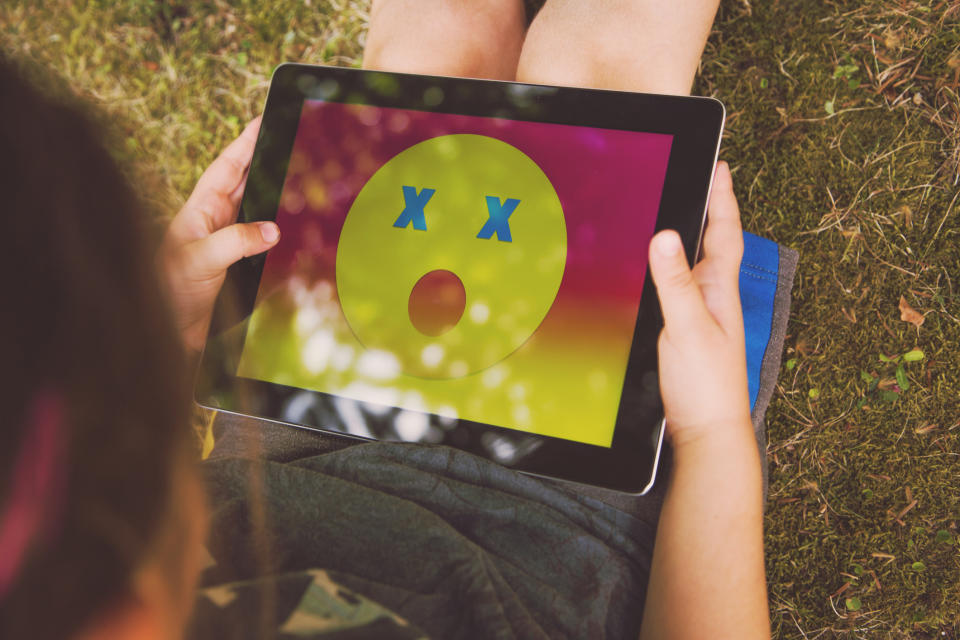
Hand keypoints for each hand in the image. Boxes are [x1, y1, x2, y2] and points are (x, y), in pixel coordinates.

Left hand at [160, 117, 279, 353]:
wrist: (164, 333)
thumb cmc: (168, 292)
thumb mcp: (200, 260)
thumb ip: (236, 242)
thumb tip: (272, 230)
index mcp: (201, 210)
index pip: (227, 167)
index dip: (245, 142)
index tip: (263, 119)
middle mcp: (214, 222)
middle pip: (246, 183)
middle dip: (266, 161)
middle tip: (290, 141)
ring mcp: (226, 243)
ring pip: (257, 210)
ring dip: (275, 197)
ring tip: (297, 179)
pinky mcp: (236, 266)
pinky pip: (263, 242)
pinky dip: (279, 234)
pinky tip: (294, 231)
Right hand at [648, 161, 750, 447]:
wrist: (705, 434)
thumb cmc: (706, 387)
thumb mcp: (688, 329)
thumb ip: (676, 284)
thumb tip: (665, 236)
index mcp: (719, 292)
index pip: (724, 234)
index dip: (723, 199)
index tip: (720, 165)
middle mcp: (712, 299)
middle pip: (711, 244)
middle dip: (706, 209)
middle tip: (699, 177)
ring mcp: (698, 317)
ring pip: (691, 266)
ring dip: (687, 238)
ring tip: (677, 212)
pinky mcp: (681, 334)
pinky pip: (675, 290)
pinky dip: (667, 271)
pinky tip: (653, 273)